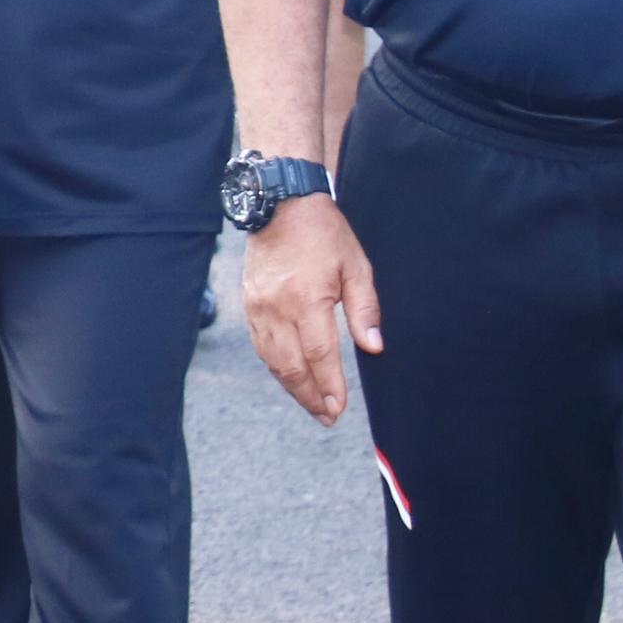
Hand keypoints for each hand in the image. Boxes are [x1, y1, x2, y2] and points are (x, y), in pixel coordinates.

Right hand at [243, 200, 383, 425]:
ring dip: (292, 387)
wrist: (280, 204)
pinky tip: (291, 376)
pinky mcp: (249, 304)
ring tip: (312, 404)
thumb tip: (374, 347)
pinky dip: (276, 366)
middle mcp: (277, 308)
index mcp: (307, 298)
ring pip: (272, 360)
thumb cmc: (324, 234)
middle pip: (291, 367)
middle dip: (310, 396)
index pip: (319, 355)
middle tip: (328, 417)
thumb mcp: (356, 266)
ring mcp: (258, 307)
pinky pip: (261, 345)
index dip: (330, 386)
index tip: (339, 408)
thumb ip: (365, 309)